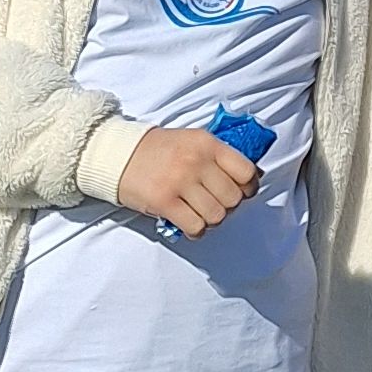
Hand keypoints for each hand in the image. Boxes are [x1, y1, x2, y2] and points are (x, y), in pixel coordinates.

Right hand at [119, 126, 258, 237]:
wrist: (117, 155)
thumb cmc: (158, 150)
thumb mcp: (192, 141)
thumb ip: (220, 156)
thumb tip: (255, 177)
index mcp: (207, 143)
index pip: (246, 172)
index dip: (248, 187)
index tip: (240, 192)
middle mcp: (196, 161)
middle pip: (233, 198)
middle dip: (227, 206)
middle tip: (213, 203)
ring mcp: (179, 181)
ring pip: (217, 215)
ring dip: (211, 219)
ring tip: (199, 213)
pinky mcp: (163, 201)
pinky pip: (196, 226)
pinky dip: (196, 230)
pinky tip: (189, 223)